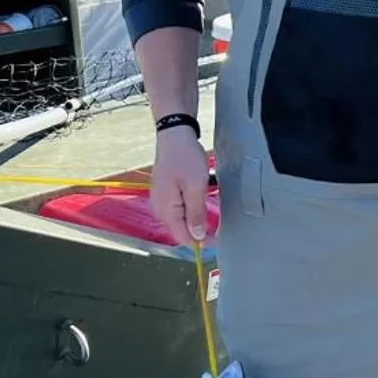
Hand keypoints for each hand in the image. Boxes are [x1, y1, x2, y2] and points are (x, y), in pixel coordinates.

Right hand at [148, 127, 209, 246]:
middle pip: (181, 230)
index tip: (218, 239)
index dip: (201, 241)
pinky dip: (191, 210)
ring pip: (181, 221)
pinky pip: (179, 210)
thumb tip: (197, 237)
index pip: (183, 237)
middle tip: (218, 225)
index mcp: (165, 210)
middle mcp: (160, 209)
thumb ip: (196, 214)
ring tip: (210, 211)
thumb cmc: (184, 158)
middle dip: (198, 231)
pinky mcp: (166, 194)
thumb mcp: (195, 187)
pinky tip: (200, 202)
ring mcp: (161, 201)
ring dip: (195, 220)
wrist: (174, 135)